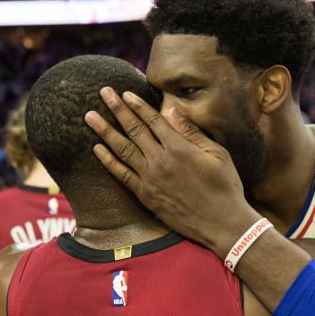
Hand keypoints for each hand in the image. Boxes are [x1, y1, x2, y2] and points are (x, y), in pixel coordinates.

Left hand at [85, 87, 259, 256]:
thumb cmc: (225, 186)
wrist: (221, 223)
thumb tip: (172, 111)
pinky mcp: (146, 196)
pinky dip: (108, 161)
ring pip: (122, 149)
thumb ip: (192, 132)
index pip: (153, 120)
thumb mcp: (217, 154)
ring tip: (89, 116)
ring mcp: (150, 179)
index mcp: (180, 148)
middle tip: (103, 92)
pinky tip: (96, 148)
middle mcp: (161, 161)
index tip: (125, 93)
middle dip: (117, 109)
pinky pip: (122, 175)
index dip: (137, 105)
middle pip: (134, 129)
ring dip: (104, 131)